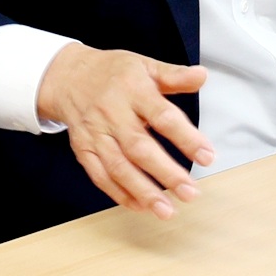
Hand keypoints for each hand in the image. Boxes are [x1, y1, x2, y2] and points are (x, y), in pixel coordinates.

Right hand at [35, 45, 216, 215]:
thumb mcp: (145, 65)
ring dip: (143, 191)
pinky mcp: (83, 149)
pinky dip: (119, 193)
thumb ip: (175, 75)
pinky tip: (140, 206)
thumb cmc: (113, 73)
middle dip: (166, 173)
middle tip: (189, 192)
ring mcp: (95, 133)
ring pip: (118, 166)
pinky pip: (100, 175)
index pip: (162, 116)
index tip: (207, 156)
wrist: (68, 77)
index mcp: (132, 90)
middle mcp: (112, 113)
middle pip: (139, 147)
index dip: (186, 138)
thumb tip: (202, 76)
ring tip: (166, 210)